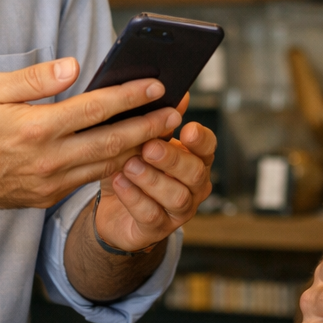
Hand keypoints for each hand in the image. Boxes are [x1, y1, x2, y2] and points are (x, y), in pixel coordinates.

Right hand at [0, 57, 182, 209]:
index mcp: (35, 129)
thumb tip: (74, 66)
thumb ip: (34, 78)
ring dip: (140, 149)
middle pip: (112, 142)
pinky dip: (115, 164)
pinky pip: (89, 179)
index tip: (157, 86)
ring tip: (165, 132)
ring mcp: (49, 183)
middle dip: (150, 127)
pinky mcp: (47, 197)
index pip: (95, 109)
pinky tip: (131, 150)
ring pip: (107, 165)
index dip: (130, 96)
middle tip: (178, 112)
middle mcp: (47, 160)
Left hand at [94, 102, 216, 251]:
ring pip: (176, 196)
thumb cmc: (133, 167)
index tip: (187, 129)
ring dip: (152, 179)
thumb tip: (178, 93)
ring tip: (129, 165)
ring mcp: (179, 211)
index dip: (201, 139)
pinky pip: (151, 215)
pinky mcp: (157, 229)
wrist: (113, 209)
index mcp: (195, 159)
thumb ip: (158, 120)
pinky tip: (120, 182)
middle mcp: (194, 186)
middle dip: (172, 159)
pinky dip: (135, 198)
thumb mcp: (142, 141)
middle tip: (149, 146)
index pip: (208, 147)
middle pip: (194, 173)